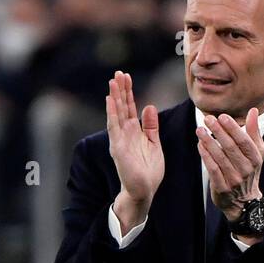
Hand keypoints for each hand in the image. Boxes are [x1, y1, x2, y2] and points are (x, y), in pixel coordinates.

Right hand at [107, 70, 163, 232]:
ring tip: (113, 81)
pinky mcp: (118, 148)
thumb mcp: (154, 144)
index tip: (127, 76)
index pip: (130, 107)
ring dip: (114, 97)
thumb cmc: (149, 170)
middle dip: (120, 90)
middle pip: (122, 107)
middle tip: (119, 72)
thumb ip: (151, 126)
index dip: (128, 92)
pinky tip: (110, 100)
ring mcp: (120, 140)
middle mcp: (124, 133)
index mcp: (134, 132)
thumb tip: (149, 106)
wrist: (144, 190)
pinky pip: (113, 127)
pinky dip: (111, 113)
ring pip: (116, 113)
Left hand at [196, 108, 263, 223]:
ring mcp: (234, 180)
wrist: (244, 202)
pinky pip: (213, 169)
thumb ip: (254, 132)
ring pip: (220, 157)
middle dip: (218, 131)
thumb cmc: (249, 171)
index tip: (222, 116)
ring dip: (208, 142)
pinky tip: (200, 145)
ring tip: (200, 130)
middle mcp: (246, 169)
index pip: (243, 140)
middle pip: (230, 147)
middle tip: (208, 119)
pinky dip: (206, 156)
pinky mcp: (223, 188)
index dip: (233, 128)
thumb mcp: (257, 152)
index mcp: (255, 158)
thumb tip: (253, 111)